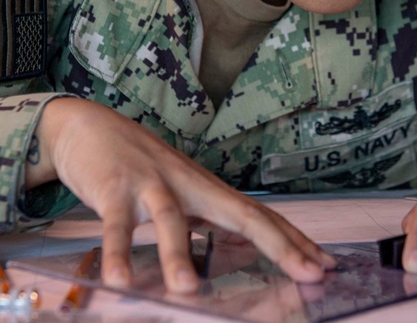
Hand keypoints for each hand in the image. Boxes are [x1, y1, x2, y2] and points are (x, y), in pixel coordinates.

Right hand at [26, 97, 335, 292]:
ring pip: (171, 221)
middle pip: (242, 214)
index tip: (326, 265)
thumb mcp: (183, 190)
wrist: (91, 124)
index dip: (295, 241)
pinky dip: (117, 253)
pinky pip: (115, 226)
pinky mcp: (114, 189)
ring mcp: (152, 185)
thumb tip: (243, 244)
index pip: (262, 217)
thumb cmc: (142, 166)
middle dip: (279, 245)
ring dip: (177, 256)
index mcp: (208, 191)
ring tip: (188, 291)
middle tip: (308, 274)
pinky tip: (120, 280)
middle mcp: (189, 185)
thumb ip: (208, 216)